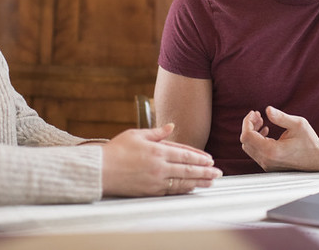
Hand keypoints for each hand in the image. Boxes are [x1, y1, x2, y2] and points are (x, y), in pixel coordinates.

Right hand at [101, 123, 221, 196]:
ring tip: (210, 182)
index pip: (184, 153)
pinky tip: (191, 188)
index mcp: (157, 150)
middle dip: (205, 171)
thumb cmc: (116, 150)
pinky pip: (172, 190)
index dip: (199, 157)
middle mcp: (159, 166)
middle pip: (188, 169)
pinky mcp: (150, 191)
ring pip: (182, 182)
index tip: (210, 159)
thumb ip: (156, 132)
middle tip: (218, 173)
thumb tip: (171, 126)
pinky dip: (184, 189)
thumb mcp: (136, 134)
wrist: (100, 170)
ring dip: (198, 182)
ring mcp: (155, 180)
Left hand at [240, 106, 318, 171]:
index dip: (247, 122)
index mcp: (272, 151)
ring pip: (249, 147)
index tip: (254, 113)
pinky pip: (255, 152)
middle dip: (249, 126)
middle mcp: (267, 160)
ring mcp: (267, 165)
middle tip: (258, 115)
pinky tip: (266, 132)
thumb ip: (281, 117)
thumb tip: (267, 110)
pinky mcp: (269, 166)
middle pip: (245, 141)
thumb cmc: (310, 142)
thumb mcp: (298, 125)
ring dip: (252, 133)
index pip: (247, 135)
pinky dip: (256, 140)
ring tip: (262, 122)